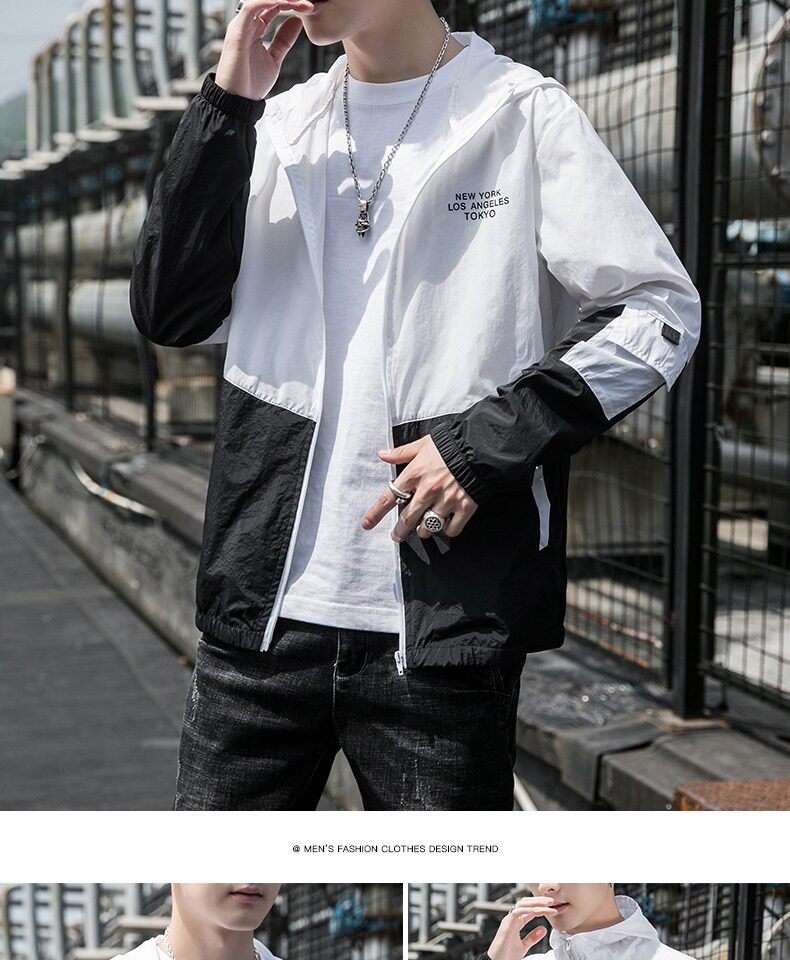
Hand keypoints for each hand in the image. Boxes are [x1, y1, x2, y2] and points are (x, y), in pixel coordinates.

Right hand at [215, 0, 315, 100]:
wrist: (239, 101)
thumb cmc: (251, 84)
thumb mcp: (274, 59)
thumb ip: (283, 40)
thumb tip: (296, 22)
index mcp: (255, 31)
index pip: (272, 8)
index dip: (290, 5)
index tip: (308, 8)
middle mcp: (246, 26)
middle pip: (267, 2)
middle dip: (288, 1)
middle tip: (307, 4)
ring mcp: (241, 27)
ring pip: (259, 1)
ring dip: (280, 0)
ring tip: (298, 2)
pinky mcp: (236, 32)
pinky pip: (251, 8)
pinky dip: (267, 3)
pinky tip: (283, 3)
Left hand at [360, 436, 478, 540]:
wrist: (480, 447)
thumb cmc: (450, 444)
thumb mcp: (423, 444)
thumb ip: (402, 453)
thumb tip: (382, 455)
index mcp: (414, 474)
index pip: (389, 498)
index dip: (375, 513)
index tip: (367, 524)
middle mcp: (427, 490)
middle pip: (407, 519)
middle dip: (400, 531)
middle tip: (397, 536)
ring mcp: (446, 501)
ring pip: (428, 527)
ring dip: (423, 530)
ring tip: (422, 528)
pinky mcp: (464, 508)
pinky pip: (451, 529)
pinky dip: (447, 530)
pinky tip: (446, 525)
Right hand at [486, 898, 558, 959]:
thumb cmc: (506, 956)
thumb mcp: (523, 946)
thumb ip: (532, 937)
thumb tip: (543, 929)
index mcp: (515, 922)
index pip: (529, 909)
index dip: (541, 906)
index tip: (553, 908)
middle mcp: (511, 919)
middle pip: (526, 903)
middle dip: (539, 900)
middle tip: (552, 901)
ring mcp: (508, 921)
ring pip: (522, 904)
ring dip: (536, 903)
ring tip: (548, 904)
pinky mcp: (506, 925)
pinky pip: (517, 912)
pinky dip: (528, 910)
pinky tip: (537, 910)